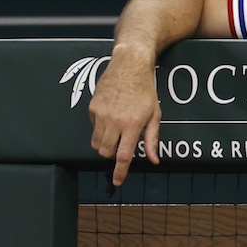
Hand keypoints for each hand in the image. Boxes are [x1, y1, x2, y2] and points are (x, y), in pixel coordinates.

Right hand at [88, 53, 162, 185]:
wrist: (129, 65)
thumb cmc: (144, 89)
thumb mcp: (154, 114)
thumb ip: (152, 139)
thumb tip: (154, 158)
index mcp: (132, 124)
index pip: (123, 156)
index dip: (120, 171)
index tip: (117, 181)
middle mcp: (114, 121)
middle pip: (106, 152)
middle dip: (111, 156)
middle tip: (119, 149)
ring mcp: (101, 114)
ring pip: (96, 143)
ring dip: (104, 145)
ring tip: (114, 135)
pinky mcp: (92, 108)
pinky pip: (93, 127)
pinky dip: (100, 128)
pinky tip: (110, 117)